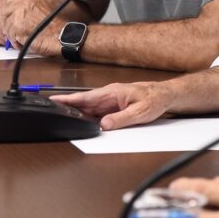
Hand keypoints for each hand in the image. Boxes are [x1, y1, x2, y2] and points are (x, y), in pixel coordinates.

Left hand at [0, 0, 58, 54]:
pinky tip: (22, 41)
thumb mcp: (32, 15)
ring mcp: (20, 12)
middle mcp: (22, 2)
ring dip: (2, 35)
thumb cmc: (50, 30)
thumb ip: (15, 14)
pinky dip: (13, 42)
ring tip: (14, 39)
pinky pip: (6, 36)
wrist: (63, 37)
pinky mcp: (19, 24)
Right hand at [51, 82, 170, 129]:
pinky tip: (83, 124)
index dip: (68, 99)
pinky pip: (97, 113)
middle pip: (83, 103)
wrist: (165, 95)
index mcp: (112, 92)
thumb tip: (104, 125)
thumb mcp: (140, 112)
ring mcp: (110, 101)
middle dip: (68, 108)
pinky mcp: (113, 107)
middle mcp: (108, 95)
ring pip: (89, 109)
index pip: (85, 96)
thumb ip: (121, 119)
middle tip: (52, 114)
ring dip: (78, 114)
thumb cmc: (155, 99)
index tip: (53, 100)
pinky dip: (88, 118)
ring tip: (64, 121)